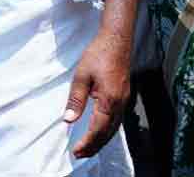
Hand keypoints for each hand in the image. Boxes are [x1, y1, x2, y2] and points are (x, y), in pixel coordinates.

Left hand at [64, 31, 131, 158]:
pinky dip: (108, 130)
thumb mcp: (81, 76)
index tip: (76, 151)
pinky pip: (118, 119)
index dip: (87, 143)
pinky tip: (101, 131)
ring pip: (115, 127)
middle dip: (94, 146)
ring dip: (102, 140)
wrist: (117, 39)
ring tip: (89, 148)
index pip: (97, 129)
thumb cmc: (99, 54)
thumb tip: (68, 120)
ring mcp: (124, 99)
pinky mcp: (124, 94)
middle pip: (108, 132)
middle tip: (80, 154)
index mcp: (109, 99)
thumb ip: (76, 100)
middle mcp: (120, 102)